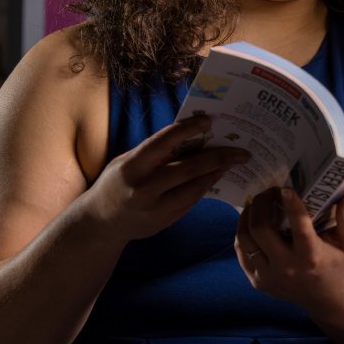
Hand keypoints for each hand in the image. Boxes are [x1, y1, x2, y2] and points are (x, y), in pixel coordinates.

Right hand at [79, 115, 248, 241]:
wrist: (101, 223)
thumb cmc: (116, 183)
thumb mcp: (127, 162)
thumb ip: (155, 152)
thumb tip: (191, 137)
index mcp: (132, 167)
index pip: (163, 143)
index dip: (188, 130)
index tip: (209, 121)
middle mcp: (144, 189)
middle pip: (189, 169)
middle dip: (219, 157)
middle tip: (241, 151)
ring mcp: (156, 208)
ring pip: (196, 187)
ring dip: (217, 173)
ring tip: (233, 162)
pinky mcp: (165, 221)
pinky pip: (192, 201)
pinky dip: (206, 186)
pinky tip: (217, 176)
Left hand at [234, 188, 343, 313]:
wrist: (326, 298)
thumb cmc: (338, 264)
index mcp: (311, 256)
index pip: (299, 226)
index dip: (291, 205)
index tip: (285, 188)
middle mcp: (287, 267)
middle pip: (261, 229)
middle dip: (261, 204)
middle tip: (268, 192)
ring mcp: (268, 276)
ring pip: (245, 239)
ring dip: (247, 215)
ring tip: (256, 204)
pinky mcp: (257, 281)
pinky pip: (242, 252)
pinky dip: (243, 233)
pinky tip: (251, 222)